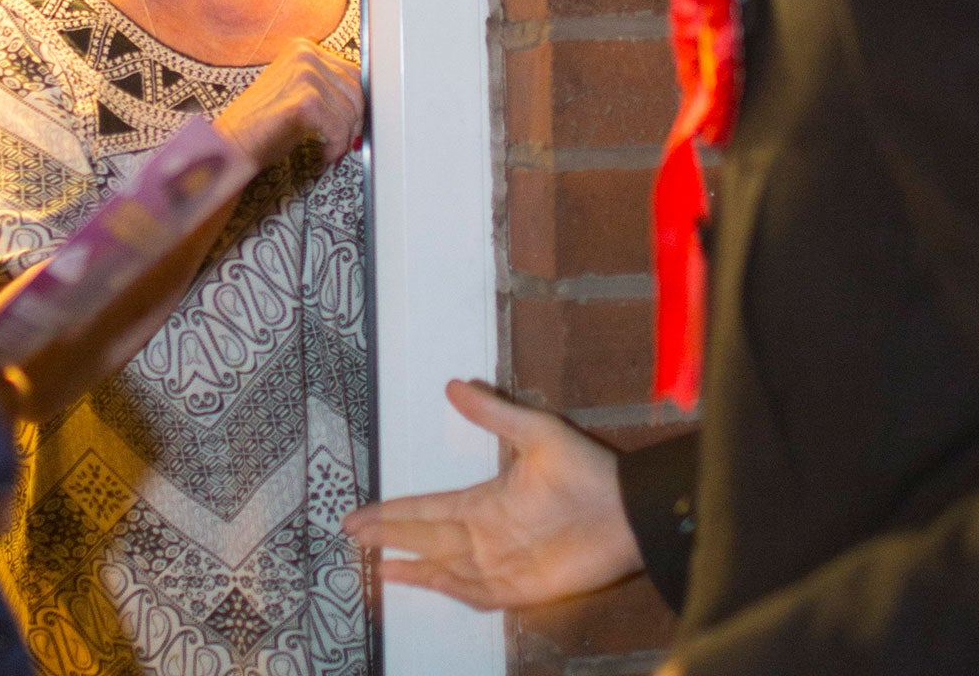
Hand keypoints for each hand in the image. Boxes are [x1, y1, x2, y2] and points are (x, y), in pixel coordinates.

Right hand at [213, 39, 363, 163]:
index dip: (357, 102)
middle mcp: (304, 55)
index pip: (351, 72)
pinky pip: (339, 128)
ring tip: (330, 148)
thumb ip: (324, 86)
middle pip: (355, 90)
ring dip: (345, 137)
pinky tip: (325, 153)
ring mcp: (305, 75)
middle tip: (346, 140)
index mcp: (302, 48)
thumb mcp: (296, 92)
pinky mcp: (305, 101)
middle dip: (355, 121)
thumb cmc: (262, 124)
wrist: (233, 144)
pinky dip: (337, 146)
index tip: (353, 122)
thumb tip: (361, 100)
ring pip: (350, 111)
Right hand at [341, 379, 643, 610]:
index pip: (426, 508)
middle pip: (424, 538)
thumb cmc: (586, 469)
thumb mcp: (536, 430)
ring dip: (410, 568)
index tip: (359, 514)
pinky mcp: (522, 588)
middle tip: (350, 535)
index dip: (392, 511)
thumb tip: (453, 383)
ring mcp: (501, 563)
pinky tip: (422, 583)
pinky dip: (448, 589)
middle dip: (387, 538)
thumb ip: (493, 413)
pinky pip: (476, 594)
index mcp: (484, 501)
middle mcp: (485, 534)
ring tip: (375, 567)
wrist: (628, 510)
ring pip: (442, 568)